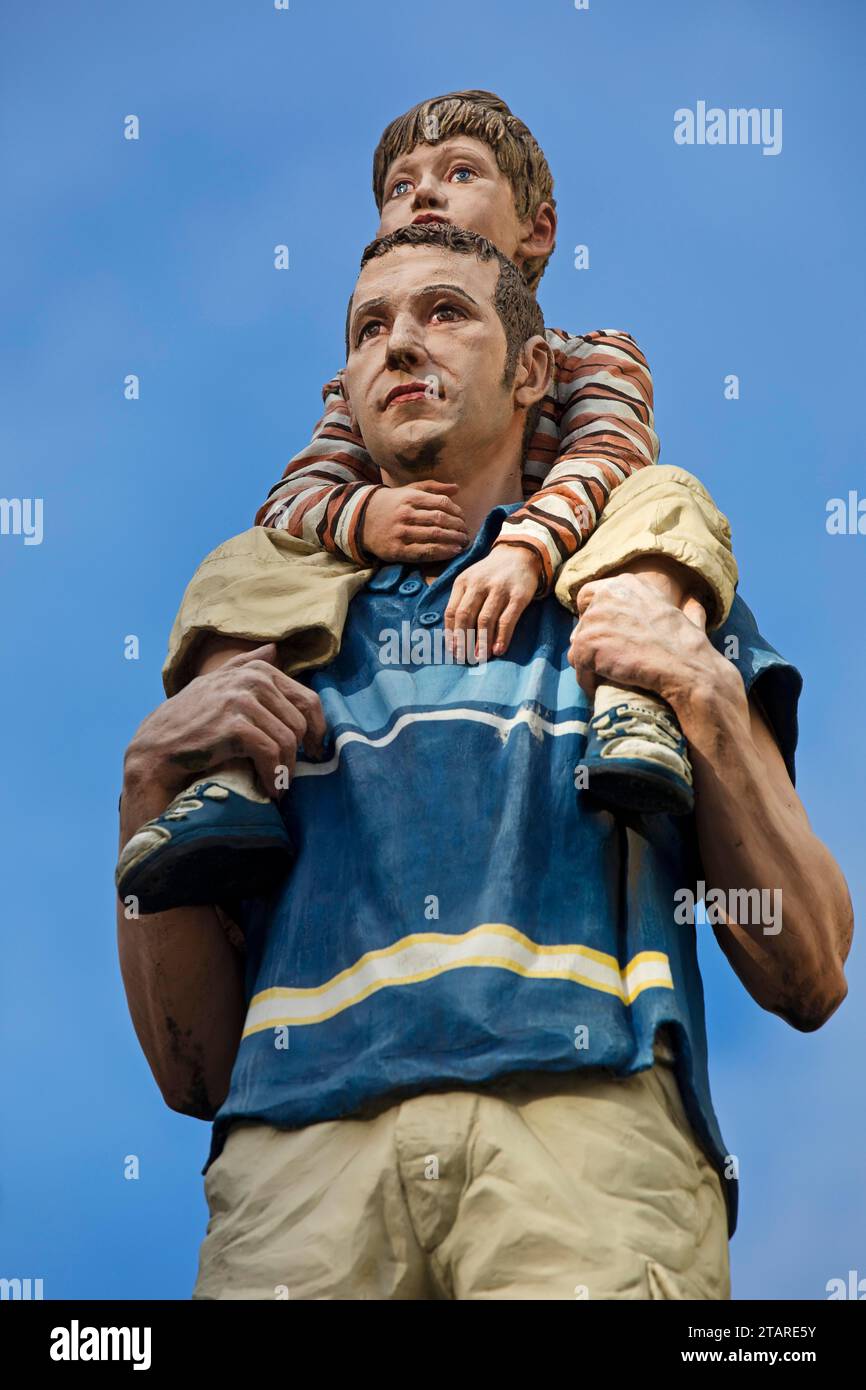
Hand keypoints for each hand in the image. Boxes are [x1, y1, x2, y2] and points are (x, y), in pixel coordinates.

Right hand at [123, 643, 326, 804]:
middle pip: (301, 723)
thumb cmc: (189, 719)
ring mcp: (243, 701)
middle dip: (299, 754)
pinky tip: (268, 789)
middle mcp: (253, 680)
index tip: (313, 751)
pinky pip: (271, 753)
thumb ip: (244, 664)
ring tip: (278, 785)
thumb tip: (274, 648)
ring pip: (288, 740)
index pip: (307, 700)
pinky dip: (273, 775)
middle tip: (290, 774)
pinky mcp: (235, 725)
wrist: (157, 746)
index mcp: (257, 670)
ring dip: (285, 770)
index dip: (317, 730)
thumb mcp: (215, 683)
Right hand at [361, 480, 468, 561]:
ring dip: (454, 540)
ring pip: (435, 536)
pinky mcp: (398, 550)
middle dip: (458, 527)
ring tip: (463, 542)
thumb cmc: (391, 504)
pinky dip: (443, 552)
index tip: (463, 517)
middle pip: (441, 520)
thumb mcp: (408, 490)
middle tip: (466, 532)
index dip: (457, 511)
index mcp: (410, 497)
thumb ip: (433, 487)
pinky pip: (425, 552)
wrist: (361, 521)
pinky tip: (453, 552)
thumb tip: (457, 487)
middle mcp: (406, 514)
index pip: (441, 502)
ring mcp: (401, 533)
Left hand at [444, 544, 541, 660]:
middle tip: (465, 659)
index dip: (451, 634)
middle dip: (463, 641)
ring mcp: (499, 589)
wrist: (519, 553)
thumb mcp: (471, 580)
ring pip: (485, 620)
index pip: (452, 611)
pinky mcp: (518, 596)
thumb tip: (455, 636)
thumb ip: (461, 601)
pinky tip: (498, 650)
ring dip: (481, 642)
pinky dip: (502, 637)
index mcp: (463, 582)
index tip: (453, 651)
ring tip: (480, 658)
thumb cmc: (491, 574)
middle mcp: (479, 584)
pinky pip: (507, 620)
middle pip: (466, 617)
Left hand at [567, 573, 727, 712]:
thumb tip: (695, 600)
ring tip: (604, 678)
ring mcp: (593, 619)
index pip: (588, 595)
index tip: (601, 635)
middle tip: (607, 662)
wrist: (684, 666)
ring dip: (590, 663)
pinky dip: (587, 679)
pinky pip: (577, 665)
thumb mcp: (686, 613)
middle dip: (592, 642)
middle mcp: (605, 596)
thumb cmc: (687, 645)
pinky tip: (600, 688)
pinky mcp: (586, 644)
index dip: (592, 616)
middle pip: (582, 623)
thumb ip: (682, 604)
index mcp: (625, 584)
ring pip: (579, 645)